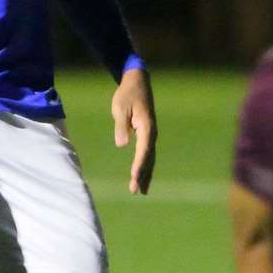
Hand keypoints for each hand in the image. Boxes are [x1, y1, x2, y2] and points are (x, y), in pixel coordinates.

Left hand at [112, 66, 155, 194]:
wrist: (137, 81)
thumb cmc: (127, 94)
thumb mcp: (120, 108)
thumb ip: (121, 126)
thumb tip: (122, 145)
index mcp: (146, 126)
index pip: (143, 150)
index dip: (139, 165)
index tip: (134, 177)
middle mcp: (151, 132)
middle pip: (149, 158)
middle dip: (143, 175)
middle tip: (136, 191)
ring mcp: (151, 134)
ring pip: (150, 158)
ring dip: (146, 174)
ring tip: (141, 191)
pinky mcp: (147, 133)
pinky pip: (147, 153)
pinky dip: (145, 165)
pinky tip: (141, 175)